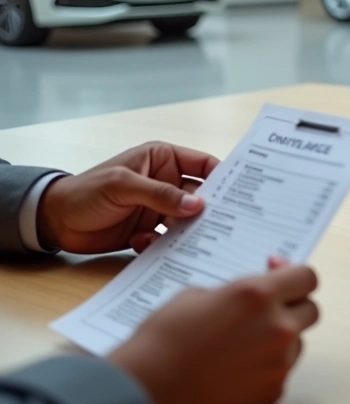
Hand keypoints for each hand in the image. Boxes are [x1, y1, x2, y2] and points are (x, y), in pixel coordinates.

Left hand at [37, 142, 219, 253]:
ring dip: (186, 230)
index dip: (223, 176)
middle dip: (208, 209)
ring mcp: (159, 207)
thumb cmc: (86, 192)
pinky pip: (170, 238)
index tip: (240, 193)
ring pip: (187, 219)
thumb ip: (161, 195)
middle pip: (200, 196)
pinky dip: (163, 244)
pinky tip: (142, 242)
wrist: (55, 221)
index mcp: (163, 159)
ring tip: (185, 239)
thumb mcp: (123, 186)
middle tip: (221, 223)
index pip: (204, 164)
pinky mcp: (151, 229)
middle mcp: (166, 182)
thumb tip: (198, 205)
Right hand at [108, 257, 320, 403]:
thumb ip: (238, 291)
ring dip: (281, 337)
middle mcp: (277, 327)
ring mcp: (278, 362)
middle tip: (268, 308)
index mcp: (258, 295)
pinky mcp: (273, 390)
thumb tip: (256, 292)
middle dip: (293, 305)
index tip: (280, 275)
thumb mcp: (198, 295)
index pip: (306, 277)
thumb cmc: (163, 339)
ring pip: (298, 342)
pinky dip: (268, 365)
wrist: (145, 389)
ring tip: (245, 340)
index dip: (294, 275)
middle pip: (311, 310)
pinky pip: (282, 369)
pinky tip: (239, 365)